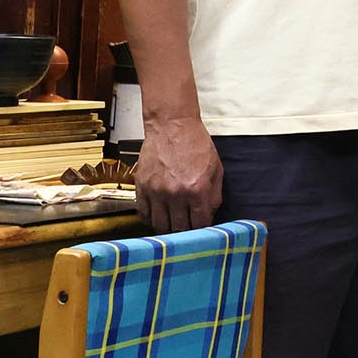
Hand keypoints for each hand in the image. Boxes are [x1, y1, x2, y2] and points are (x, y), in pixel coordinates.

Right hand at [133, 113, 220, 234]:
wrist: (172, 125)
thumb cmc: (195, 143)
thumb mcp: (216, 168)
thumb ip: (214, 195)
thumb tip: (209, 216)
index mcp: (197, 189)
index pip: (200, 224)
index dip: (202, 231)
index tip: (201, 231)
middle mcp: (175, 193)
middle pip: (179, 229)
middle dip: (185, 232)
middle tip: (187, 230)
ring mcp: (156, 190)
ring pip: (160, 225)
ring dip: (167, 228)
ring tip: (173, 224)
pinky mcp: (141, 186)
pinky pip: (143, 213)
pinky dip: (151, 219)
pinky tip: (158, 216)